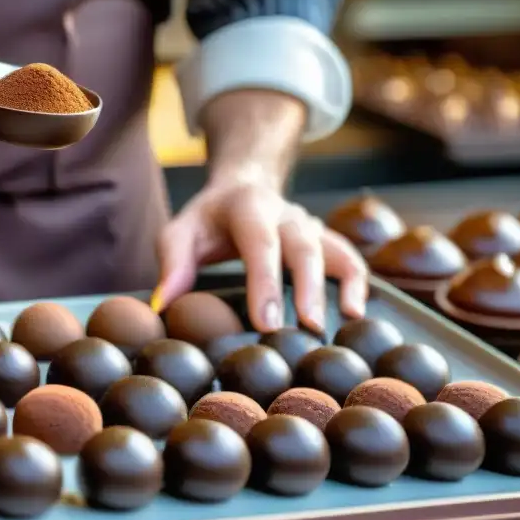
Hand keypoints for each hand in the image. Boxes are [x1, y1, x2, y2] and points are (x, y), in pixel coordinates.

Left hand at [153, 179, 367, 333]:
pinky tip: (357, 313)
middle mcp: (286, 214)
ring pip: (334, 252)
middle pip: (303, 248)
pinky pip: (350, 259)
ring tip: (346, 322)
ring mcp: (311, 225)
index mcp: (248, 207)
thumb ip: (172, 265)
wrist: (242, 189)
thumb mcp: (179, 232)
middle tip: (307, 329)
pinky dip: (358, 283)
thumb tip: (161, 306)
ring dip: (341, 287)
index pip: (259, 244)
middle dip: (306, 290)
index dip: (265, 283)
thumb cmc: (206, 221)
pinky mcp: (326, 240)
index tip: (265, 323)